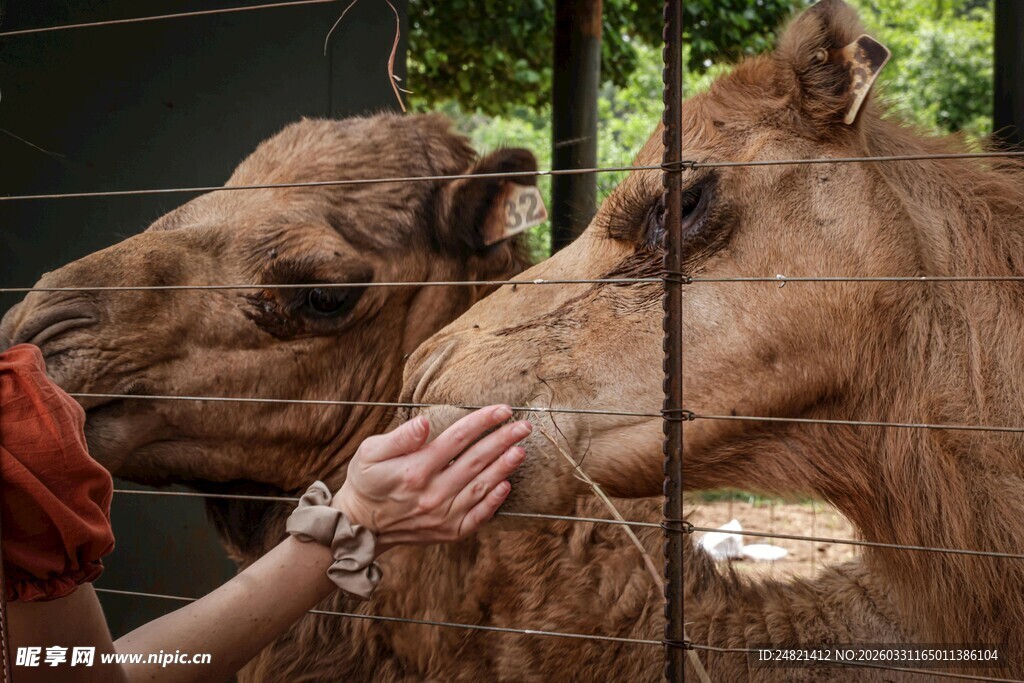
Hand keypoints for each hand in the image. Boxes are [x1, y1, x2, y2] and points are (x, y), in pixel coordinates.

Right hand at [332, 405, 530, 547]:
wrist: (360, 525)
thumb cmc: (366, 481)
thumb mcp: (369, 452)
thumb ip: (399, 437)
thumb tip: (424, 422)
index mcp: (415, 470)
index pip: (457, 439)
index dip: (482, 422)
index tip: (502, 409)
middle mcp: (432, 493)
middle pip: (476, 460)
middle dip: (503, 440)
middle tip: (524, 426)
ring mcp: (442, 515)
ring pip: (481, 487)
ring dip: (504, 468)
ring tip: (522, 450)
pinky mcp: (448, 531)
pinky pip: (478, 516)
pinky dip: (494, 502)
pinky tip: (507, 485)